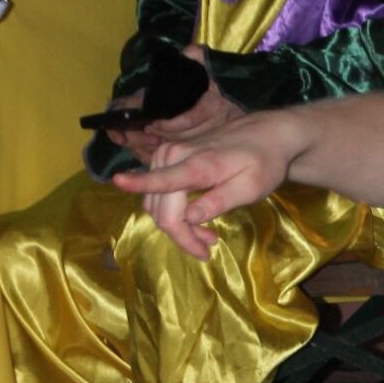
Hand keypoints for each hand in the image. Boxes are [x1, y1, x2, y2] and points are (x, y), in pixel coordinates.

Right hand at [113, 109, 304, 259]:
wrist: (266, 134)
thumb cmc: (264, 162)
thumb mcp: (251, 187)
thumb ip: (220, 201)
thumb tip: (189, 217)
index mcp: (198, 164)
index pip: (163, 178)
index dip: (138, 183)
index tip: (117, 180)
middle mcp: (175, 155)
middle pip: (162, 209)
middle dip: (181, 235)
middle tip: (208, 249)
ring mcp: (168, 154)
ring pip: (157, 205)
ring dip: (177, 227)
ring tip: (208, 237)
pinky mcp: (167, 157)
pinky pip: (160, 193)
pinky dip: (173, 212)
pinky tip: (196, 220)